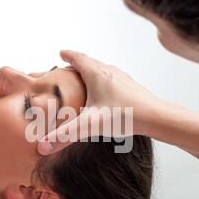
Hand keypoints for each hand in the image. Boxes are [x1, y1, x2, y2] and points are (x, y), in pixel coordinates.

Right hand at [37, 50, 160, 154]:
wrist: (157, 117)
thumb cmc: (124, 116)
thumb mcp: (89, 125)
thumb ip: (64, 136)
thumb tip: (42, 146)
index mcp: (97, 74)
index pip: (78, 58)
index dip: (68, 55)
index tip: (61, 52)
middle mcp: (110, 71)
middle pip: (90, 62)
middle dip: (77, 63)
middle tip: (68, 67)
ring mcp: (122, 78)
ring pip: (103, 69)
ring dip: (92, 70)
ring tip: (85, 78)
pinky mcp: (131, 87)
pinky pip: (113, 78)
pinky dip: (103, 79)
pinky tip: (106, 92)